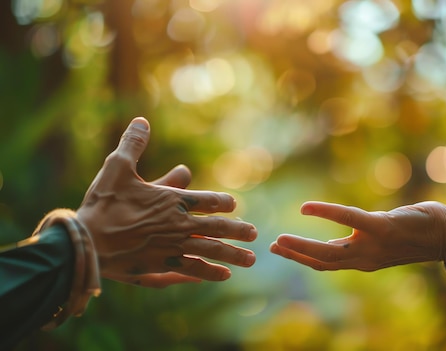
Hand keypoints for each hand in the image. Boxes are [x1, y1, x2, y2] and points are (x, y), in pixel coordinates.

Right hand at [76, 117, 256, 287]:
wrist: (86, 242)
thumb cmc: (102, 203)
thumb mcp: (117, 167)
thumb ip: (133, 144)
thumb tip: (142, 120)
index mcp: (172, 200)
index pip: (208, 200)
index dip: (223, 202)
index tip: (233, 205)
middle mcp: (178, 225)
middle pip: (217, 228)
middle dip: (238, 231)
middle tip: (255, 234)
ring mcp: (172, 247)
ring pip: (210, 251)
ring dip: (233, 255)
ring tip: (250, 260)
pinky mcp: (162, 266)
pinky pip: (191, 269)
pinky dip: (209, 273)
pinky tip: (223, 275)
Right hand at [270, 201, 445, 270]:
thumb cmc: (420, 230)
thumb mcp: (386, 238)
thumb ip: (365, 236)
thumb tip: (349, 230)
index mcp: (365, 259)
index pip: (328, 262)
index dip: (302, 258)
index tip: (281, 248)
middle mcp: (366, 258)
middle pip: (323, 262)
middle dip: (296, 257)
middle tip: (271, 247)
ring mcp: (373, 245)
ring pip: (330, 252)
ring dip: (301, 248)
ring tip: (278, 241)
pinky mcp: (382, 227)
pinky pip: (349, 219)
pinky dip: (326, 213)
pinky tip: (306, 208)